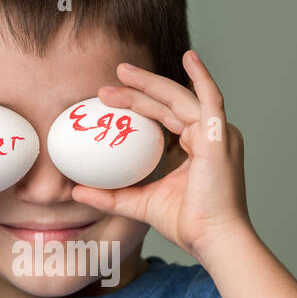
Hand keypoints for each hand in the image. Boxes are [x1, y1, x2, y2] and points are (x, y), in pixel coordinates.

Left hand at [69, 51, 254, 261]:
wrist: (213, 240)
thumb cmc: (187, 225)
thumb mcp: (139, 204)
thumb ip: (110, 196)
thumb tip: (75, 191)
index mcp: (196, 148)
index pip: (163, 118)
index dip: (136, 106)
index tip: (106, 101)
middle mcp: (209, 135)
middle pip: (168, 105)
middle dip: (136, 91)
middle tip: (105, 86)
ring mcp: (217, 133)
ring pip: (179, 99)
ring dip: (150, 85)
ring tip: (122, 73)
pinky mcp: (220, 136)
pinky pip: (211, 99)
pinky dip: (202, 77)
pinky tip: (189, 57)